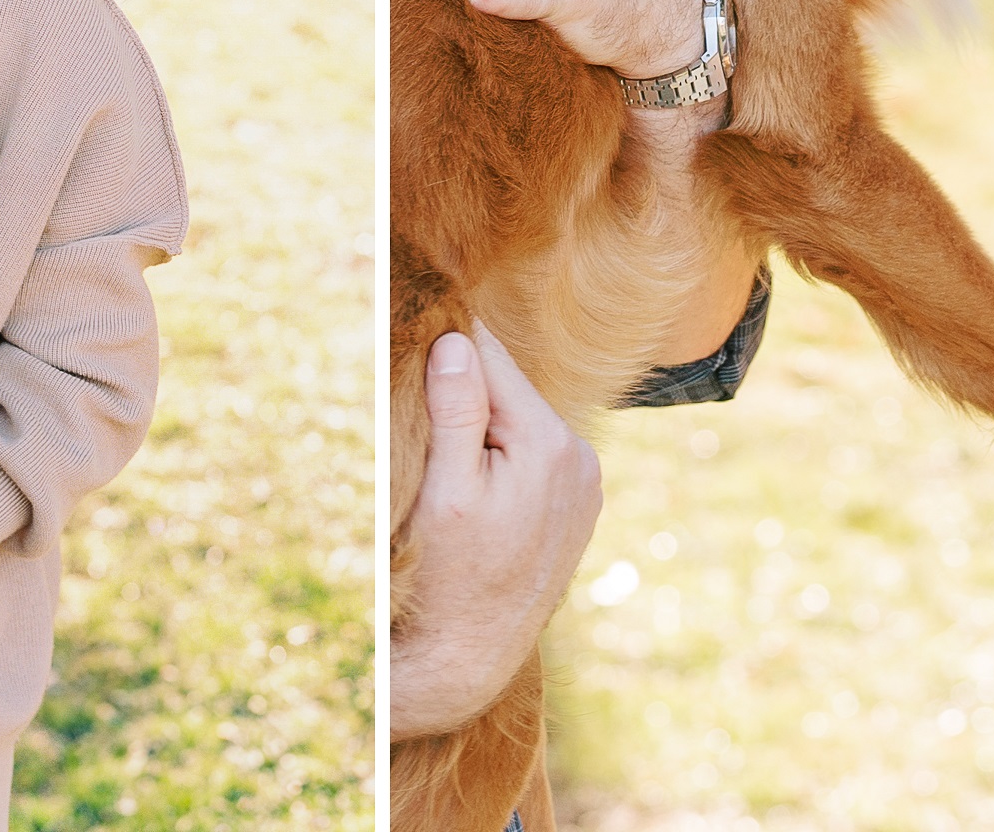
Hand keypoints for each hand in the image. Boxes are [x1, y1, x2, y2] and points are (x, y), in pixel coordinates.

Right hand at [391, 323, 602, 738]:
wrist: (471, 658)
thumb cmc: (447, 577)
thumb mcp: (442, 489)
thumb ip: (454, 410)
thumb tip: (456, 339)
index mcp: (548, 443)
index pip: (491, 359)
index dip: (446, 346)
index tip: (409, 334)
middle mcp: (579, 457)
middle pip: (508, 388)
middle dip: (463, 391)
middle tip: (413, 406)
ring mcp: (584, 482)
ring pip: (521, 419)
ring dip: (482, 424)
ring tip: (442, 460)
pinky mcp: (577, 504)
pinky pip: (534, 453)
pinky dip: (502, 453)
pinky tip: (473, 486)